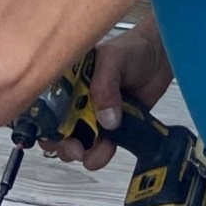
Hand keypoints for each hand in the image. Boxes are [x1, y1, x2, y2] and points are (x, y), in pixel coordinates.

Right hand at [52, 24, 173, 171]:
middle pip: (56, 129)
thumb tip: (105, 120)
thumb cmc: (132, 50)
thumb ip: (105, 85)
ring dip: (82, 152)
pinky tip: (107, 150)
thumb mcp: (113, 59)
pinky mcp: (109, 128)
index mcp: (66, 80)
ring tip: (92, 153)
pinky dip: (100, 155)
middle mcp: (74, 100)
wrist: (160, 59)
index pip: (45, 104)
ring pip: (75, 142)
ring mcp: (91, 116)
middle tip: (76, 149)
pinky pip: (99, 148)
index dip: (44, 122)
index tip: (53, 134)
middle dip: (62, 144)